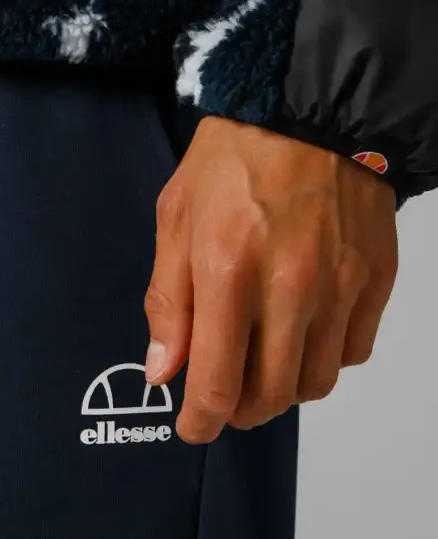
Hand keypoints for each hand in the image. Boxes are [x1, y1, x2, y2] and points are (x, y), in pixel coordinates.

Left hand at [143, 117, 397, 443]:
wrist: (310, 111)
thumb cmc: (232, 160)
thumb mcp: (176, 219)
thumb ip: (169, 302)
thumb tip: (164, 372)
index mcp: (227, 271)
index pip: (216, 384)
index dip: (200, 422)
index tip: (193, 427)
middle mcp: (289, 288)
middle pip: (270, 397)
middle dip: (239, 412)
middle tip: (224, 398)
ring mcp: (339, 287)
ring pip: (314, 383)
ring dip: (282, 391)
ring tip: (262, 366)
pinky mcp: (374, 280)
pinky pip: (351, 352)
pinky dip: (323, 359)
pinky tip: (302, 334)